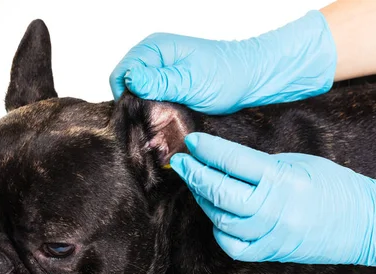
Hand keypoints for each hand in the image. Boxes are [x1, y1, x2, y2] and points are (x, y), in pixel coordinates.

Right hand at [110, 11, 336, 113]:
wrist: (253, 78)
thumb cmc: (227, 76)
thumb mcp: (190, 82)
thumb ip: (159, 82)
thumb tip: (131, 80)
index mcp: (155, 48)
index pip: (122, 73)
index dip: (126, 96)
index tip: (139, 115)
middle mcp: (154, 57)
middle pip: (127, 84)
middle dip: (135, 104)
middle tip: (151, 122)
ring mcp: (161, 70)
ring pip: (138, 94)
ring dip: (146, 109)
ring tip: (161, 122)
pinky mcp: (169, 83)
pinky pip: (152, 98)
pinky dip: (156, 109)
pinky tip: (167, 118)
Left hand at [170, 132, 375, 270]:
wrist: (366, 224)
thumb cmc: (334, 187)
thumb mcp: (299, 163)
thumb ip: (259, 165)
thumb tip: (223, 160)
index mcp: (283, 180)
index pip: (234, 162)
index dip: (207, 150)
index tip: (192, 143)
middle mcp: (274, 209)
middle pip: (220, 192)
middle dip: (194, 174)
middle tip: (180, 162)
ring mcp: (271, 235)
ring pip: (221, 219)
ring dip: (203, 199)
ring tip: (197, 183)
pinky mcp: (271, 252)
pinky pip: (233, 245)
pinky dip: (219, 229)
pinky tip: (216, 214)